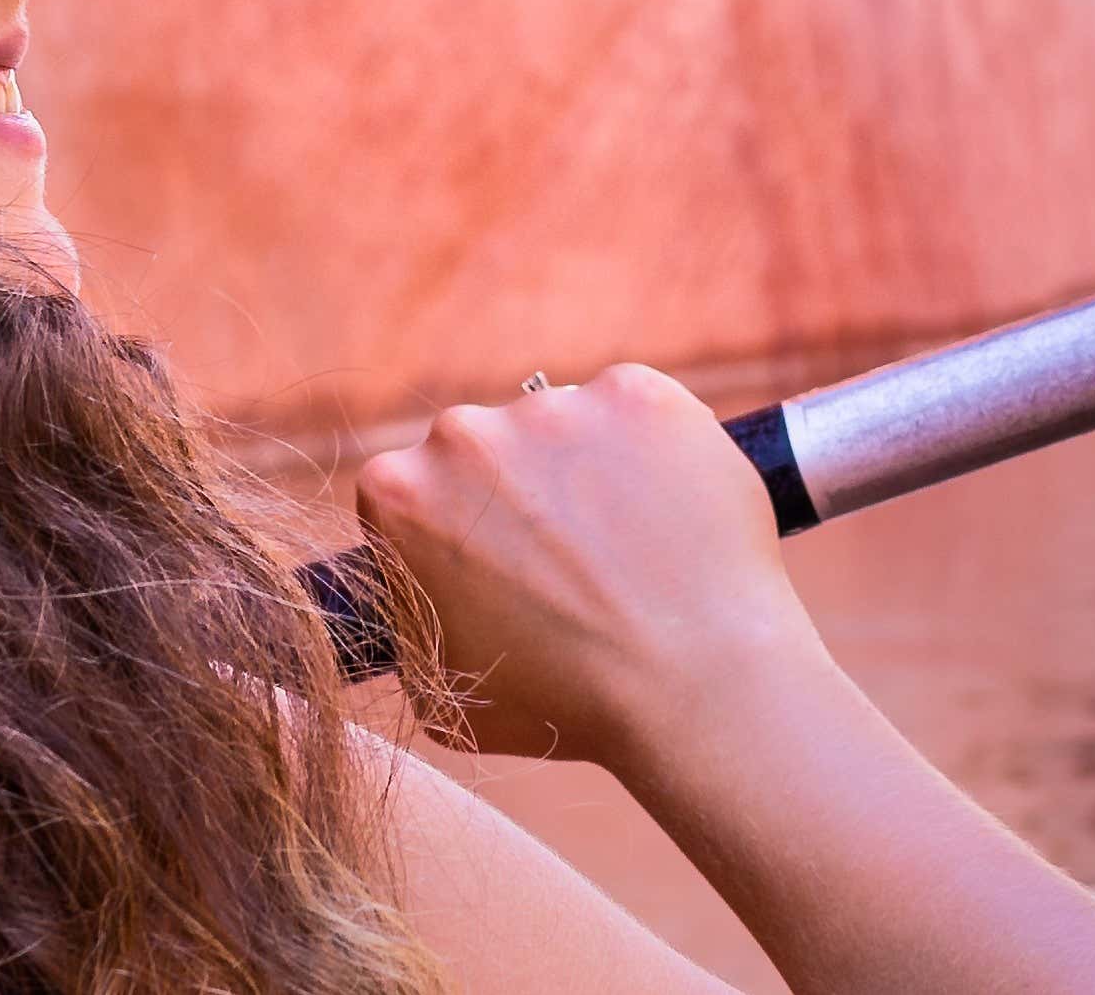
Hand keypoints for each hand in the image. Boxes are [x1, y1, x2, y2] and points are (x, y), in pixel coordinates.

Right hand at [350, 364, 826, 763]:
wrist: (695, 682)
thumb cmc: (566, 703)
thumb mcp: (439, 683)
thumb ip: (410, 613)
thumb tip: (418, 586)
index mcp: (399, 491)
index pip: (414, 489)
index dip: (455, 528)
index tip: (498, 563)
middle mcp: (464, 432)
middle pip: (487, 448)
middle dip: (519, 491)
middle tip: (573, 558)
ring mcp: (554, 405)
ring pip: (564, 425)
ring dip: (586, 467)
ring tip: (633, 543)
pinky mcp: (637, 392)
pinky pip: (635, 410)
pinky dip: (654, 448)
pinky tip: (672, 513)